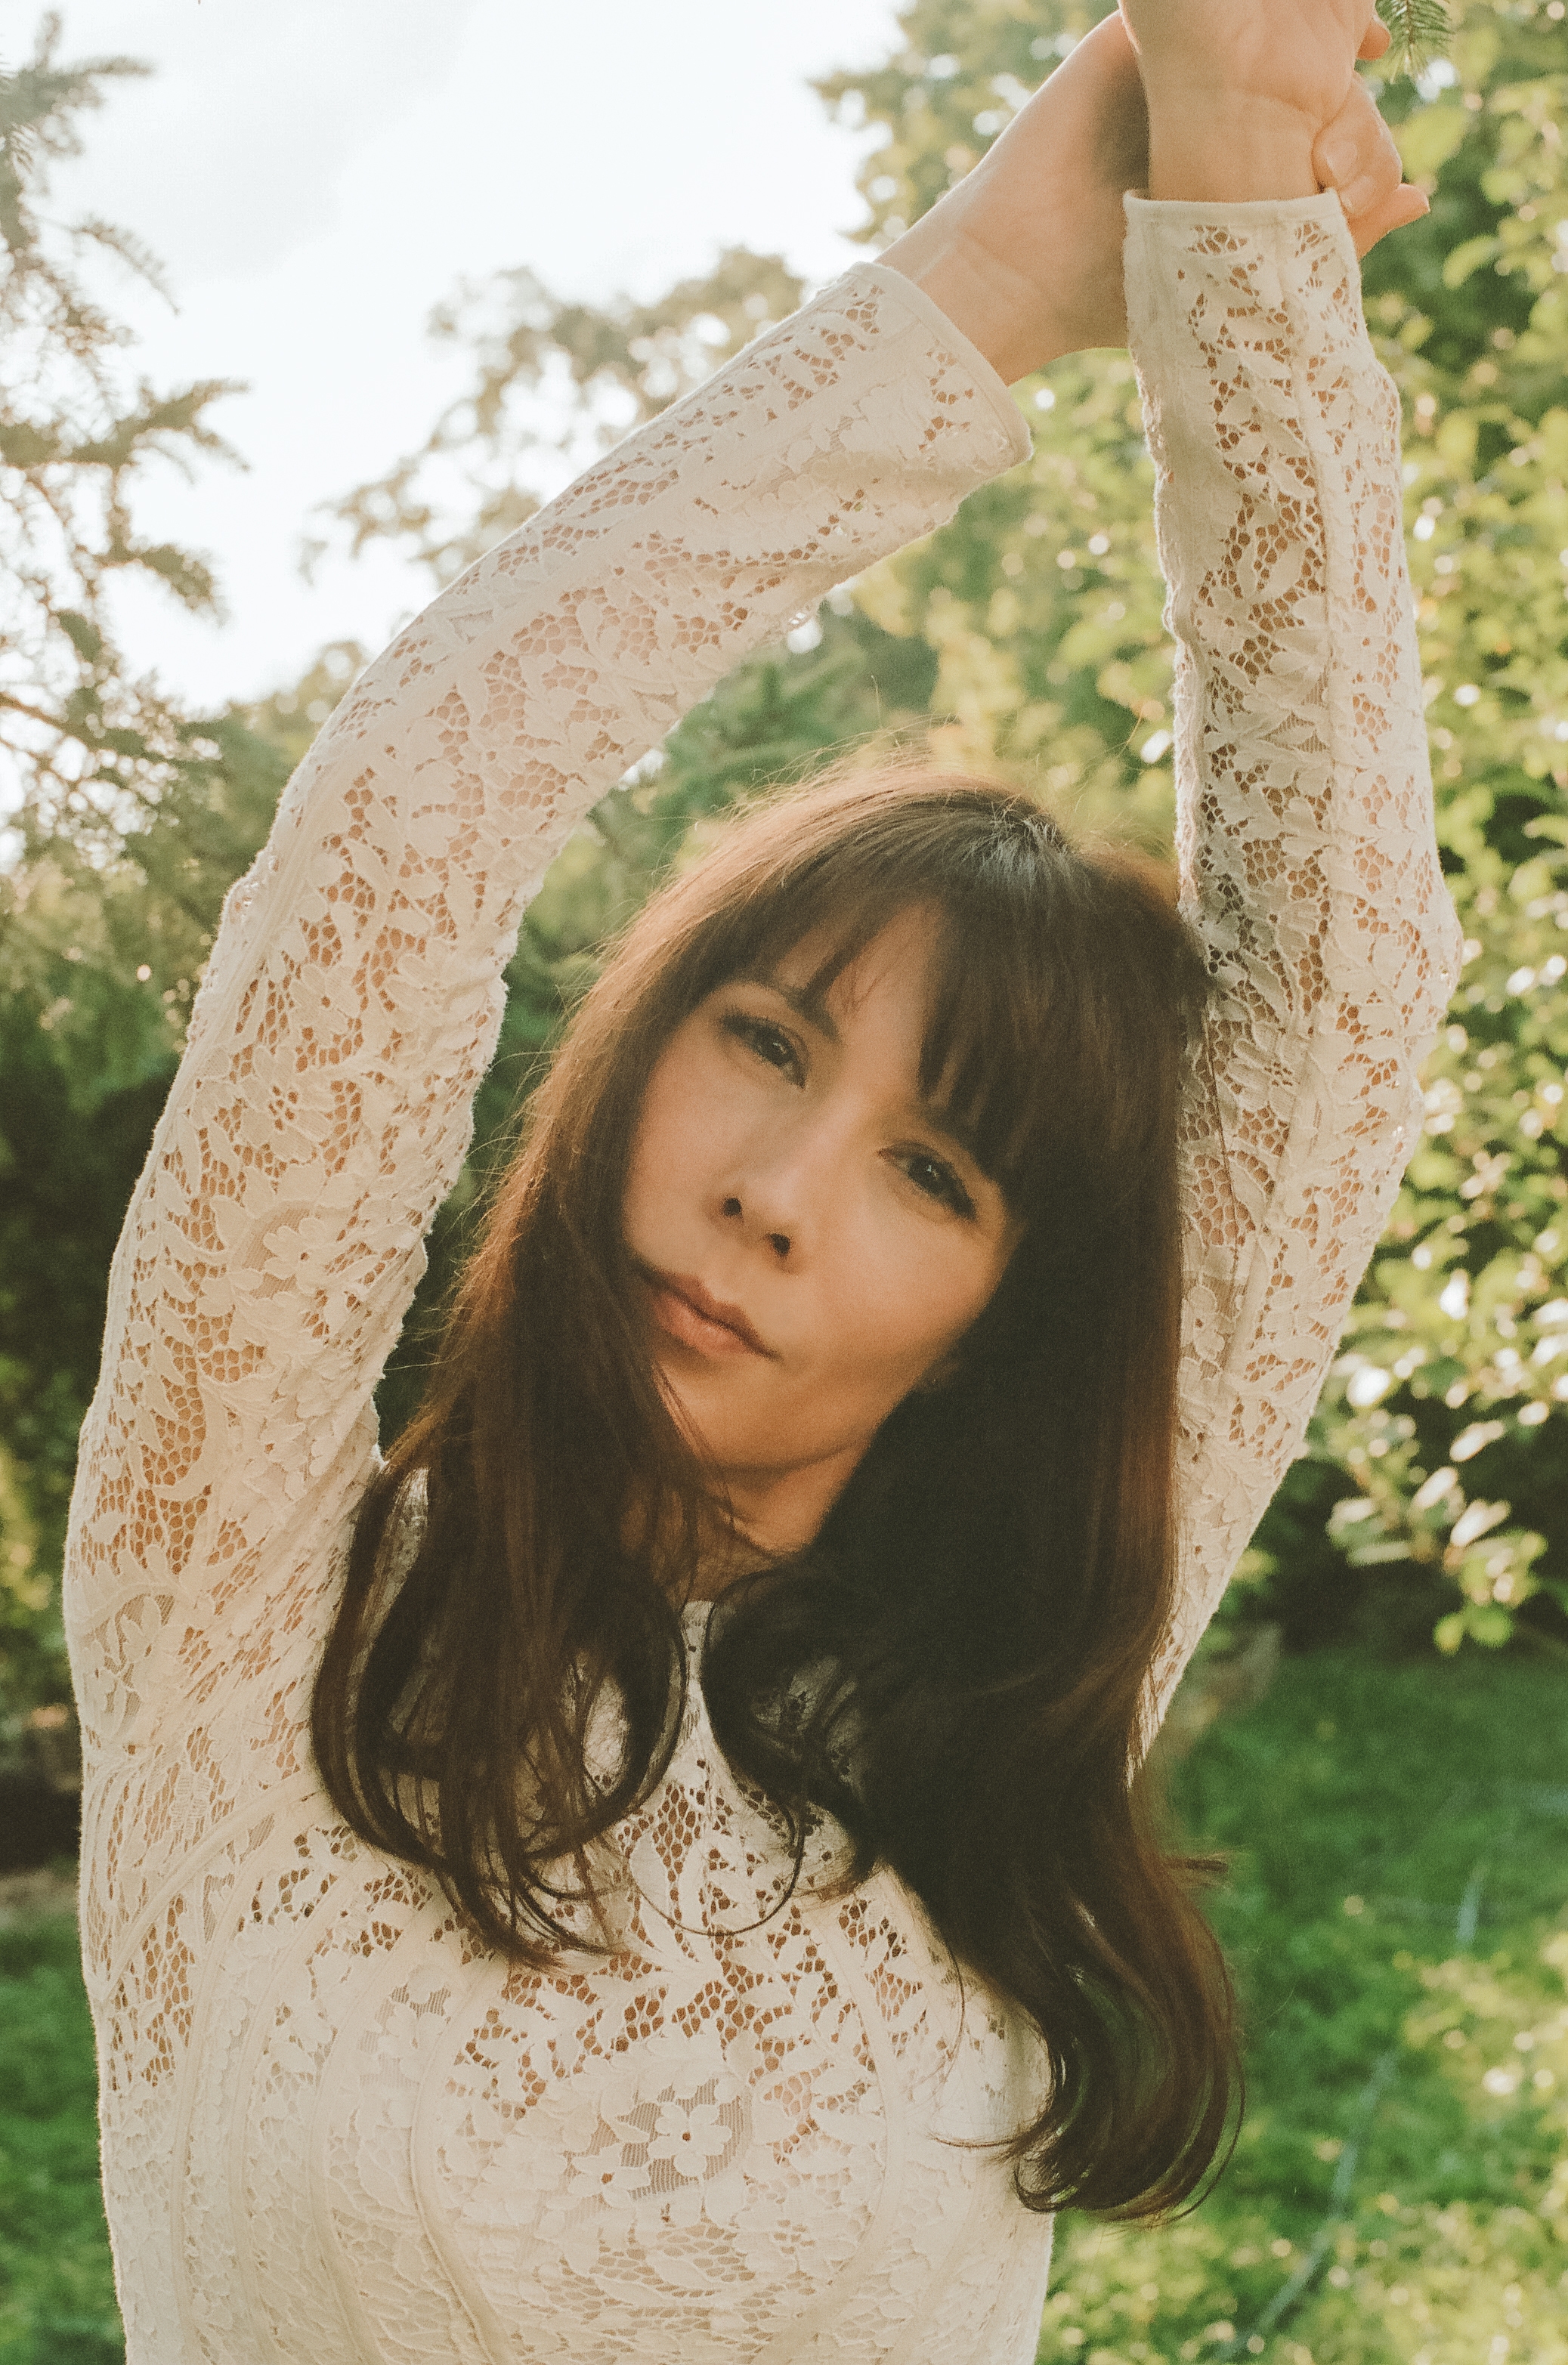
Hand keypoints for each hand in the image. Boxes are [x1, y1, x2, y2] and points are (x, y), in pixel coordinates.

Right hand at [878, 8, 1425, 384]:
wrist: (1025, 273)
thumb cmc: (1117, 294)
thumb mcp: (1243, 266)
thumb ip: (1335, 233)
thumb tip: (1425, 193)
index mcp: (1234, 163)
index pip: (1312, 106)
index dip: (1350, 87)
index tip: (1379, 66)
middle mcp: (1204, 113)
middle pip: (1288, 54)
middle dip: (1330, 39)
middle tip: (1364, 33)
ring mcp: (1163, 75)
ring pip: (1245, 21)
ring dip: (1286, 9)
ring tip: (1333, 9)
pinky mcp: (1124, 45)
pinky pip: (1182, 6)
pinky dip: (1224, 5)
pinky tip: (1263, 8)